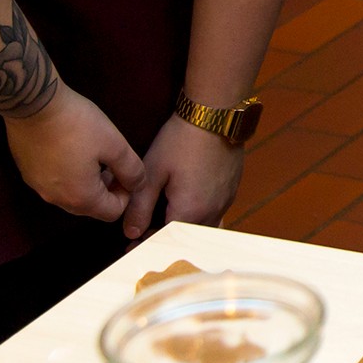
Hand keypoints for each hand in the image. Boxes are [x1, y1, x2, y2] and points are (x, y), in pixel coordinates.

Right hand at [3, 84, 144, 221]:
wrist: (33, 105)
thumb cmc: (78, 125)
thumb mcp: (115, 144)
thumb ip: (131, 170)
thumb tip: (138, 185)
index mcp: (80, 198)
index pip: (112, 213)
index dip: (126, 194)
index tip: (128, 171)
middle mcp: (56, 200)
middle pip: (91, 207)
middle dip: (108, 189)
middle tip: (113, 163)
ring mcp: (38, 188)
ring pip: (72, 196)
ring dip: (89, 182)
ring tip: (95, 155)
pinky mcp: (28, 174)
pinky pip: (56, 184)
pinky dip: (69, 175)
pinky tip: (73, 150)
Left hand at [123, 115, 246, 239]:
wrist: (216, 114)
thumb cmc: (181, 140)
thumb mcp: (153, 171)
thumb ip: (140, 206)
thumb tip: (131, 232)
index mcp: (190, 210)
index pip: (165, 240)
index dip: (145, 245)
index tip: (130, 248)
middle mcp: (213, 212)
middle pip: (187, 238)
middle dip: (165, 240)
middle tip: (145, 235)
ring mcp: (226, 201)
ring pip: (204, 230)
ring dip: (185, 231)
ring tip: (166, 224)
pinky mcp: (232, 190)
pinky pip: (216, 216)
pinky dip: (200, 220)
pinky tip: (189, 208)